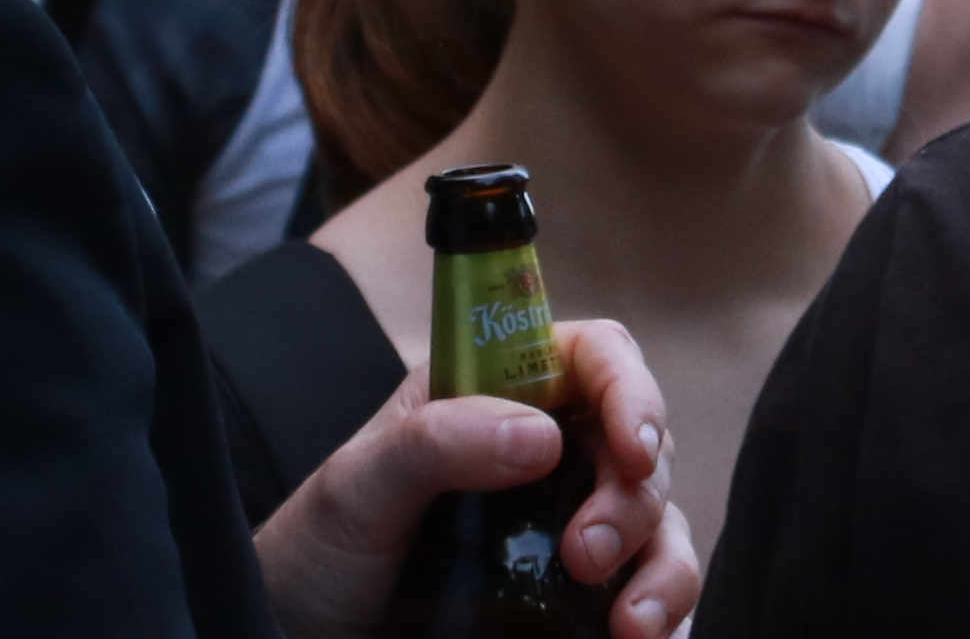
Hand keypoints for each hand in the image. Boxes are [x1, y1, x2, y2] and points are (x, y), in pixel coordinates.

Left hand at [257, 314, 698, 638]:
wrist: (305, 631)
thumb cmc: (321, 545)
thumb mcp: (358, 485)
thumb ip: (436, 443)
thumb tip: (542, 436)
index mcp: (500, 393)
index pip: (596, 358)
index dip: (632, 390)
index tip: (634, 450)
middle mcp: (546, 451)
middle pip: (638, 446)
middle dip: (633, 500)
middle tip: (584, 556)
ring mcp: (562, 522)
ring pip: (657, 523)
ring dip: (664, 568)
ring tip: (631, 626)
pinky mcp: (572, 594)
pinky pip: (645, 589)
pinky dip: (664, 612)